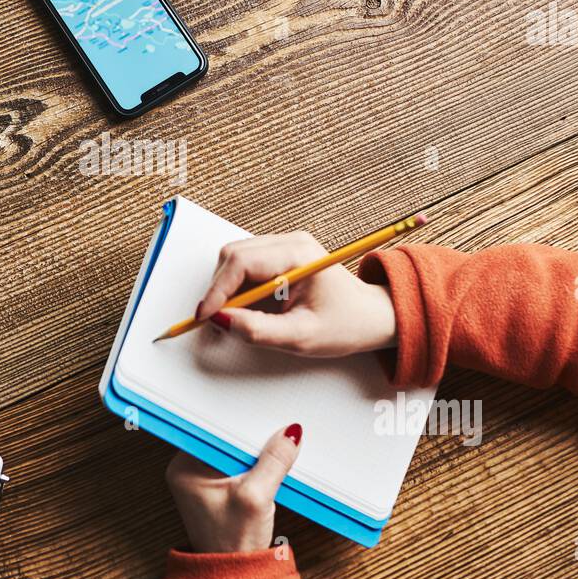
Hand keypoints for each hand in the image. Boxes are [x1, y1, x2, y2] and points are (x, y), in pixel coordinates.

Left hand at [165, 424, 302, 552]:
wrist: (235, 572)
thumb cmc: (232, 543)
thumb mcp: (256, 498)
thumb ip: (273, 462)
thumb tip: (290, 433)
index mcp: (184, 467)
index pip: (213, 429)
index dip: (240, 425)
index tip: (263, 422)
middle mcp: (189, 468)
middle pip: (226, 437)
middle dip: (251, 440)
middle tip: (275, 439)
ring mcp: (204, 476)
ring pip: (236, 450)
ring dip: (256, 454)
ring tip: (273, 459)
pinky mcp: (221, 485)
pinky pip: (240, 462)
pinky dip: (256, 465)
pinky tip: (268, 471)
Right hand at [195, 231, 397, 355]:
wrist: (372, 317)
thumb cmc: (346, 325)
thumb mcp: (301, 337)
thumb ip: (258, 330)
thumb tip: (221, 321)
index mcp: (299, 255)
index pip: (241, 262)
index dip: (217, 290)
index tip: (205, 316)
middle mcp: (290, 242)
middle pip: (233, 255)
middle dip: (219, 288)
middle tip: (218, 321)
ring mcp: (284, 246)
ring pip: (234, 259)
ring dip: (227, 288)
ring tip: (237, 317)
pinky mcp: (279, 256)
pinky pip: (245, 265)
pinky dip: (237, 287)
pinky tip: (247, 308)